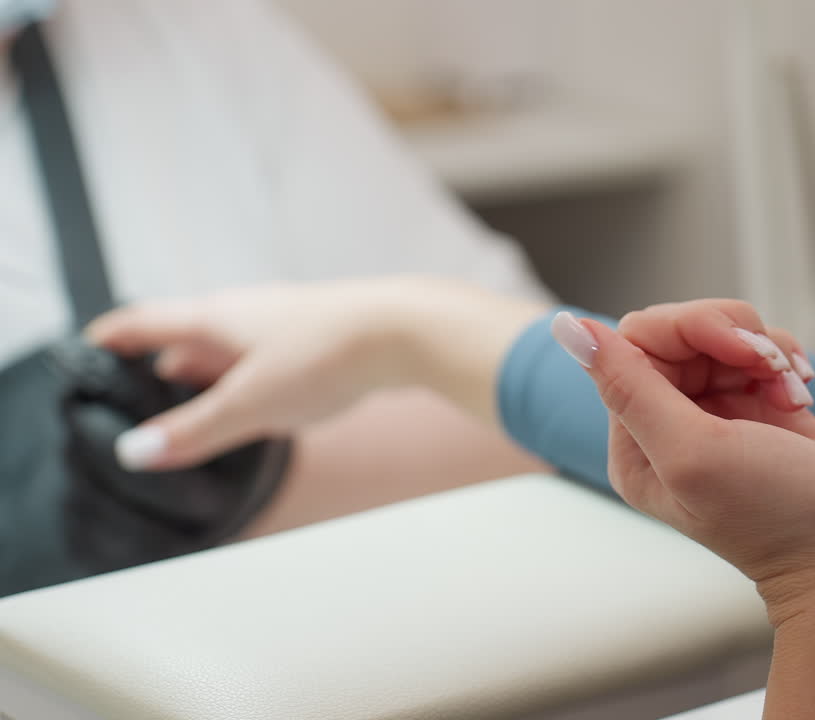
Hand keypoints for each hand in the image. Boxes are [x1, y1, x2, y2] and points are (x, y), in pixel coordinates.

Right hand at [87, 277, 546, 470]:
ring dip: (208, 370)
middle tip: (135, 390)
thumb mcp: (250, 403)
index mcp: (216, 317)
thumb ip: (195, 430)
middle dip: (160, 360)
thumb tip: (135, 453)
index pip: (146, 321)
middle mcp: (247, 310)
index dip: (113, 336)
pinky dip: (250, 376)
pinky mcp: (321, 335)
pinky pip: (270, 354)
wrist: (408, 330)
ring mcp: (286, 320)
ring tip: (190, 397)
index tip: (86, 348)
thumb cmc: (327, 354)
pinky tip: (262, 398)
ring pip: (232, 344)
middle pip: (188, 332)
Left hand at [552, 301, 814, 624]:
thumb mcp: (693, 452)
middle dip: (734, 336)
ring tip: (791, 393)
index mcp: (636, 443)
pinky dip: (785, 361)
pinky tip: (802, 396)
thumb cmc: (778, 517)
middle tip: (772, 368)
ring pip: (726, 335)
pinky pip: (761, 352)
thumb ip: (630, 387)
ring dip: (766, 350)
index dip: (690, 327)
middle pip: (681, 330)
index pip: (638, 340)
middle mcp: (670, 426)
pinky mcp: (763, 409)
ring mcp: (719, 416)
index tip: (741, 350)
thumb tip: (569, 327)